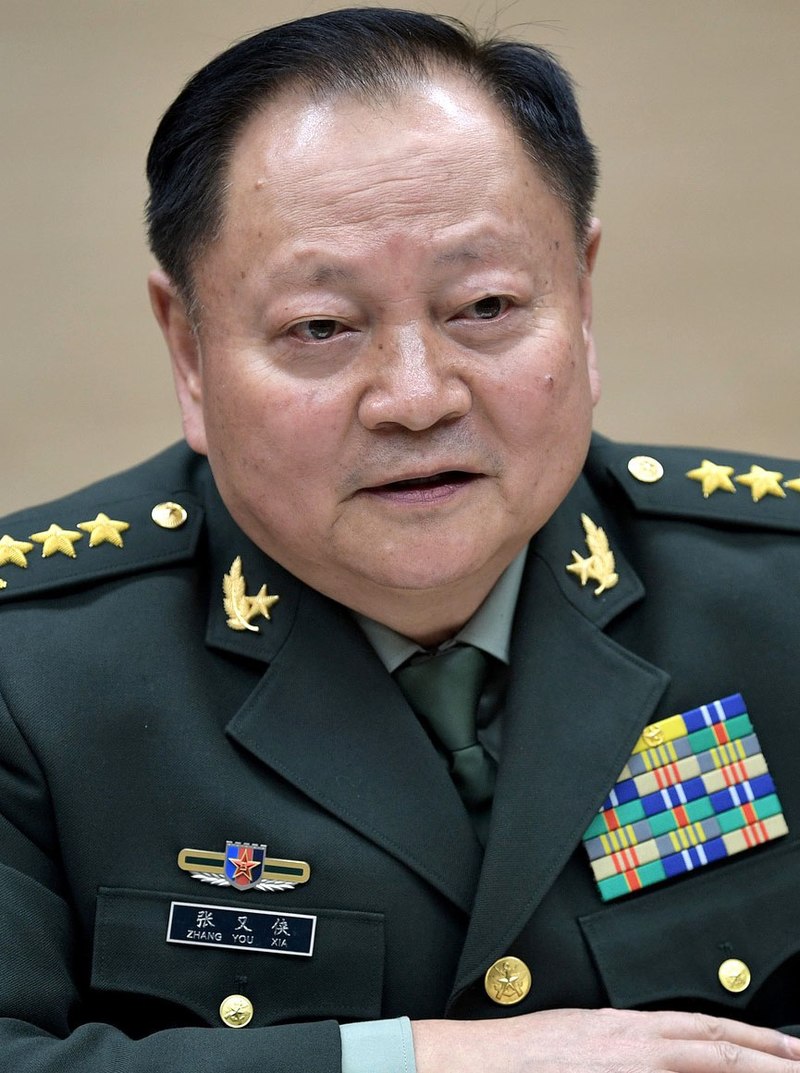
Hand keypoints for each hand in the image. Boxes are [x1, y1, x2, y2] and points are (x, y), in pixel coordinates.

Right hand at [412, 1007, 799, 1071]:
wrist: (482, 1064)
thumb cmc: (523, 1054)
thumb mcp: (584, 1035)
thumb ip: (626, 1043)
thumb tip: (664, 1053)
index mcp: (626, 1028)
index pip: (705, 1030)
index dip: (752, 1038)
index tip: (785, 1047)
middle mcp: (633, 1047)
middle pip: (716, 1049)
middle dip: (768, 1058)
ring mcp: (625, 1071)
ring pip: (703, 1066)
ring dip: (748, 1071)